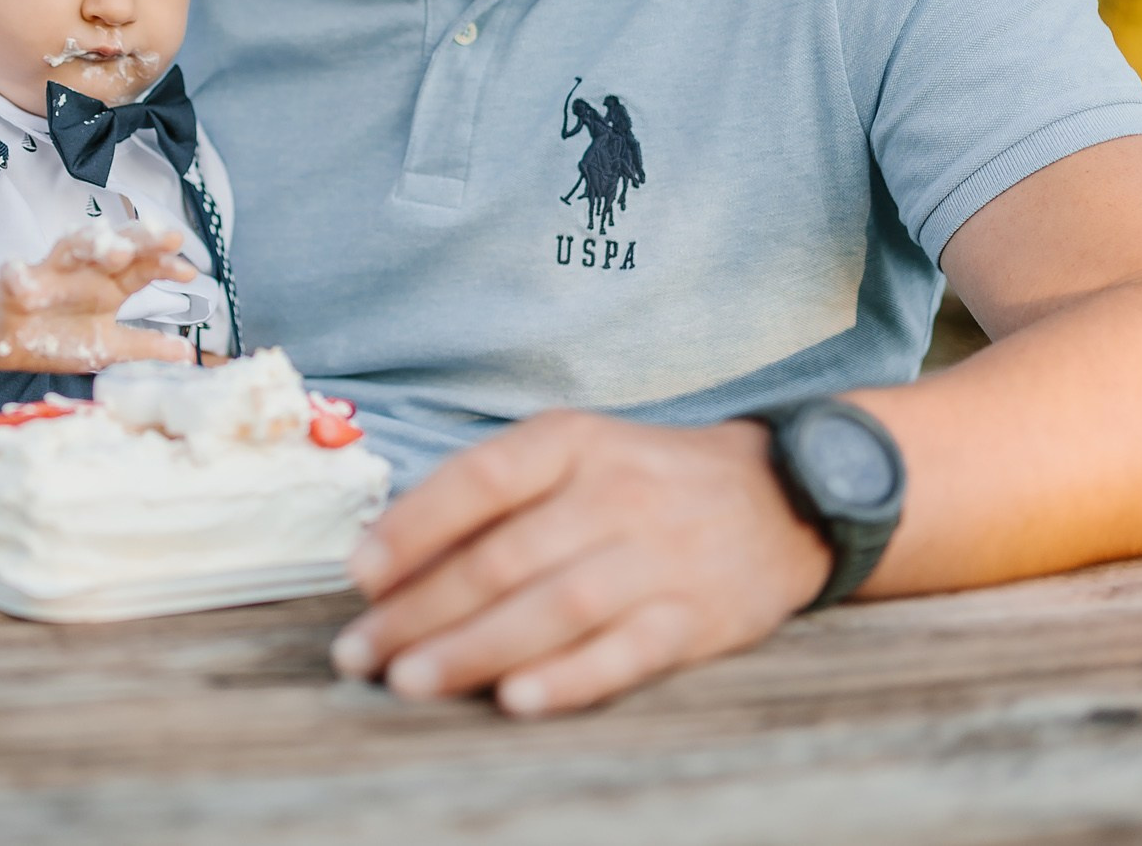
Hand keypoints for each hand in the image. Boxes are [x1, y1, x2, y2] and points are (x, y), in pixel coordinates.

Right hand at [0, 224, 198, 374]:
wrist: (8, 340)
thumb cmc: (59, 335)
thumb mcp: (107, 346)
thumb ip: (144, 346)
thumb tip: (187, 354)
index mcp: (110, 286)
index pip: (142, 268)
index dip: (164, 265)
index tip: (189, 272)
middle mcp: (85, 272)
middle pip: (113, 246)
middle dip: (138, 240)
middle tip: (163, 238)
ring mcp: (50, 274)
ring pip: (70, 248)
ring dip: (89, 244)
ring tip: (112, 249)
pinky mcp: (14, 286)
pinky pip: (14, 276)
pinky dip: (16, 274)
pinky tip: (20, 274)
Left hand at [330, 411, 832, 715]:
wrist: (783, 499)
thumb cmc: (642, 480)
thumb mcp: (572, 452)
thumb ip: (490, 490)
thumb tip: (386, 549)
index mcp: (572, 442)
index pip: (480, 479)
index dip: (414, 526)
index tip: (358, 572)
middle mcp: (614, 494)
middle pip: (503, 557)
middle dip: (420, 609)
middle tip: (360, 650)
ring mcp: (658, 557)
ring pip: (553, 608)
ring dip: (474, 650)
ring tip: (409, 681)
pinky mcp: (696, 618)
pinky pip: (625, 653)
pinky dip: (568, 679)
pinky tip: (515, 700)